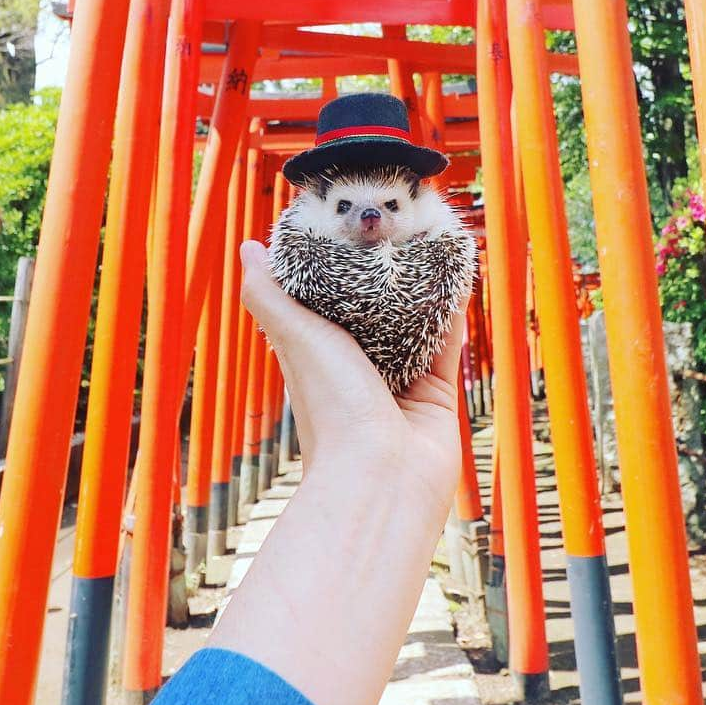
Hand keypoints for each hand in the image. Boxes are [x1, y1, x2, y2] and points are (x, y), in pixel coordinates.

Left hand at [239, 239, 464, 519]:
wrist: (382, 476)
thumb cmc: (331, 410)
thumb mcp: (295, 337)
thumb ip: (270, 294)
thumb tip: (248, 250)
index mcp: (318, 356)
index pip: (325, 303)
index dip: (336, 268)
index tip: (348, 228)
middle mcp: (357, 369)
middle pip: (374, 313)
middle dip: (385, 277)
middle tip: (398, 230)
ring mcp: (398, 383)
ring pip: (414, 325)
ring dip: (423, 291)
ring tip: (432, 247)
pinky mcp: (435, 395)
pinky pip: (446, 345)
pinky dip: (453, 314)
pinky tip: (458, 280)